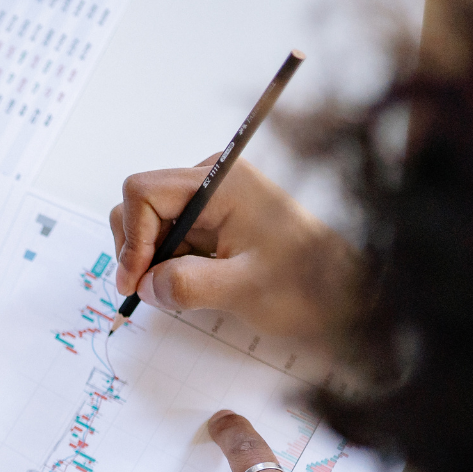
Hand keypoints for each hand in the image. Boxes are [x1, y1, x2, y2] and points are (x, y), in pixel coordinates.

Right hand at [110, 157, 357, 341]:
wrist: (340, 289)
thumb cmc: (305, 284)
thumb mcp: (244, 289)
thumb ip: (188, 285)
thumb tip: (145, 286)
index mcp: (222, 184)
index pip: (144, 193)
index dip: (131, 238)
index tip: (135, 282)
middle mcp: (213, 181)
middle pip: (141, 204)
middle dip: (138, 250)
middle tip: (149, 290)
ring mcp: (211, 198)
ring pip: (152, 224)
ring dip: (155, 260)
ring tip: (184, 289)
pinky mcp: (212, 218)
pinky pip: (170, 235)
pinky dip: (169, 262)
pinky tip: (196, 282)